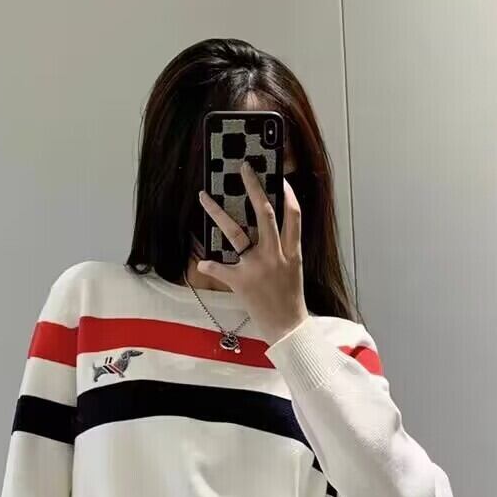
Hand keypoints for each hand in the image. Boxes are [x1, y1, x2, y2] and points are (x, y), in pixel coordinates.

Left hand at [196, 160, 309, 346]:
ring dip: (217, 212)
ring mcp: (258, 267)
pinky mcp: (242, 282)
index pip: (293, 214)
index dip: (287, 193)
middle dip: (253, 186)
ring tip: (203, 196)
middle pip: (264, 212)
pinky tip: (202, 259)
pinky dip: (210, 264)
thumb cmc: (290, 300)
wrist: (288, 329)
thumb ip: (285, 248)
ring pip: (235, 232)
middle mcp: (275, 254)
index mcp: (292, 251)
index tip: (280, 178)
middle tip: (243, 168)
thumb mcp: (294, 269)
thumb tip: (272, 230)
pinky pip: (221, 268)